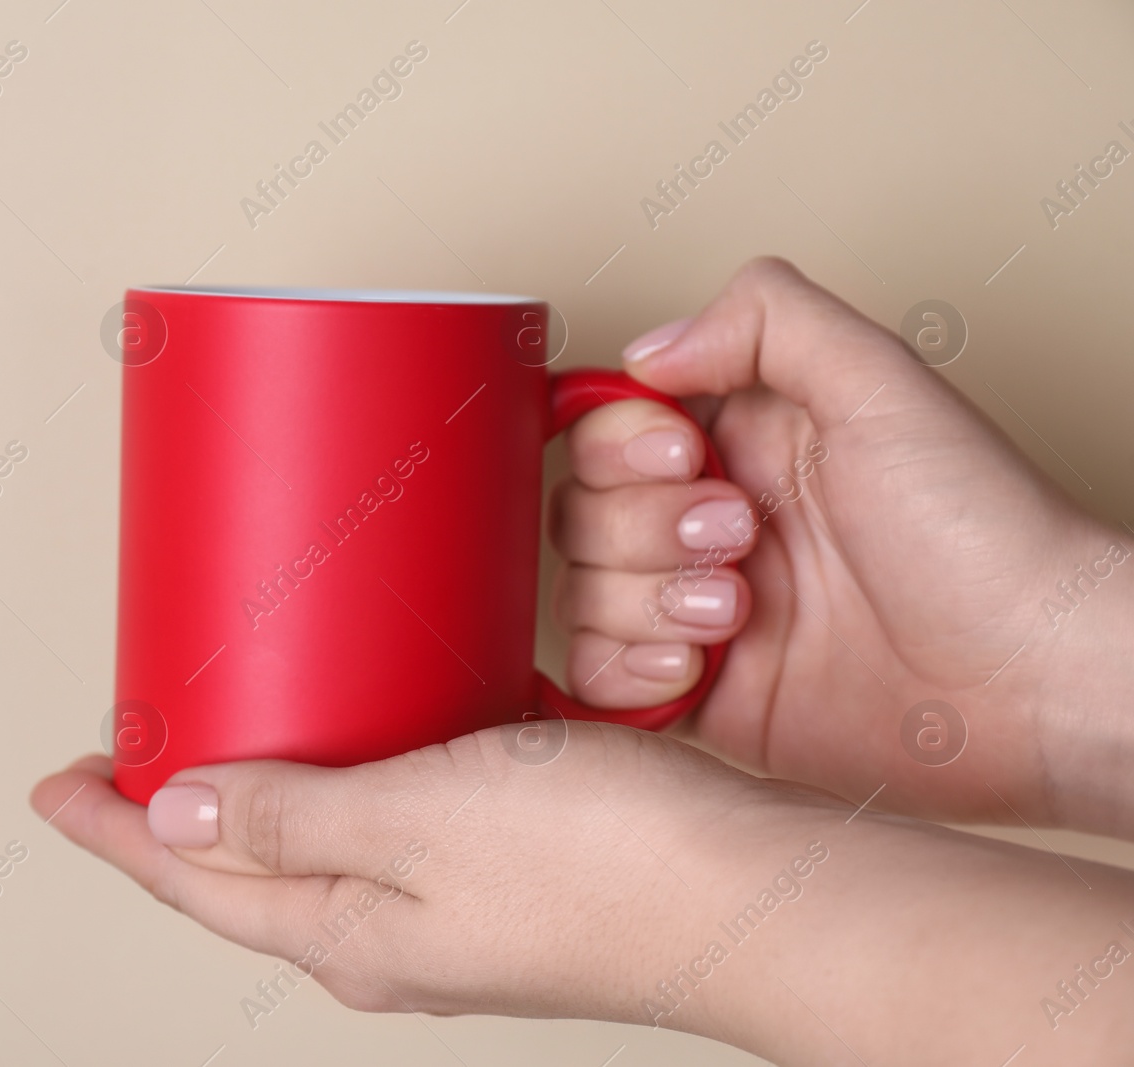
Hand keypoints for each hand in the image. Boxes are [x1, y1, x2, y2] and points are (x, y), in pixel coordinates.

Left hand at [30, 725, 817, 1022]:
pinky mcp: (504, 865)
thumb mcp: (416, 823)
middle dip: (174, 816)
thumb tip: (178, 817)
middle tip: (123, 757)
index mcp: (349, 932)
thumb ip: (292, 818)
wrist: (756, 894)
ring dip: (259, 791)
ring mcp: (448, 904)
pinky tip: (360, 730)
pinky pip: (389, 818)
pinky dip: (347, 773)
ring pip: (317, 842)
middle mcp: (390, 933)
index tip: (50, 788)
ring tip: (222, 737)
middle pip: (244, 869)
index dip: (110, 830)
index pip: (190, 878)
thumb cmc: (605, 867)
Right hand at [551, 257, 1133, 834]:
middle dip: (647, 530)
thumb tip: (647, 350)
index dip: (625, 448)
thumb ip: (766, 319)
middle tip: (743, 539)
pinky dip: (627, 671)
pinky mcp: (701, 692)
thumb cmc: (982, 535)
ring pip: (580, 594)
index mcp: (742, 441)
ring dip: (647, 601)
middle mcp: (710, 520)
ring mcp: (699, 608)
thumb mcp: (882, 383)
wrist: (1031, 678)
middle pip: (579, 512)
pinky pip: (597, 676)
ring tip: (739, 612)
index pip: (607, 428)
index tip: (689, 458)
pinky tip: (699, 667)